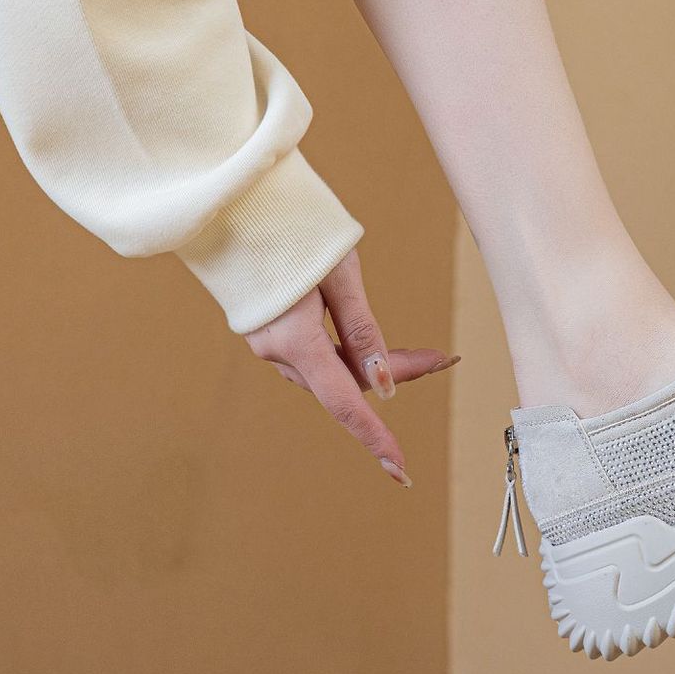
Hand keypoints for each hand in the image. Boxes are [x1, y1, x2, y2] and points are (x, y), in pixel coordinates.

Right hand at [243, 248, 456, 485]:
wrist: (231, 202)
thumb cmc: (291, 226)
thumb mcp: (340, 272)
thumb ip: (362, 328)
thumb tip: (382, 386)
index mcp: (293, 338)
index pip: (344, 403)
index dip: (376, 438)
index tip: (402, 471)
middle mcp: (275, 350)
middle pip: (346, 383)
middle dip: (394, 375)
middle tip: (442, 358)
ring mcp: (267, 342)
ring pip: (331, 372)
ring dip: (373, 365)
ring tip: (423, 353)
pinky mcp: (267, 331)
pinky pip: (315, 356)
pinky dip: (347, 353)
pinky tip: (371, 346)